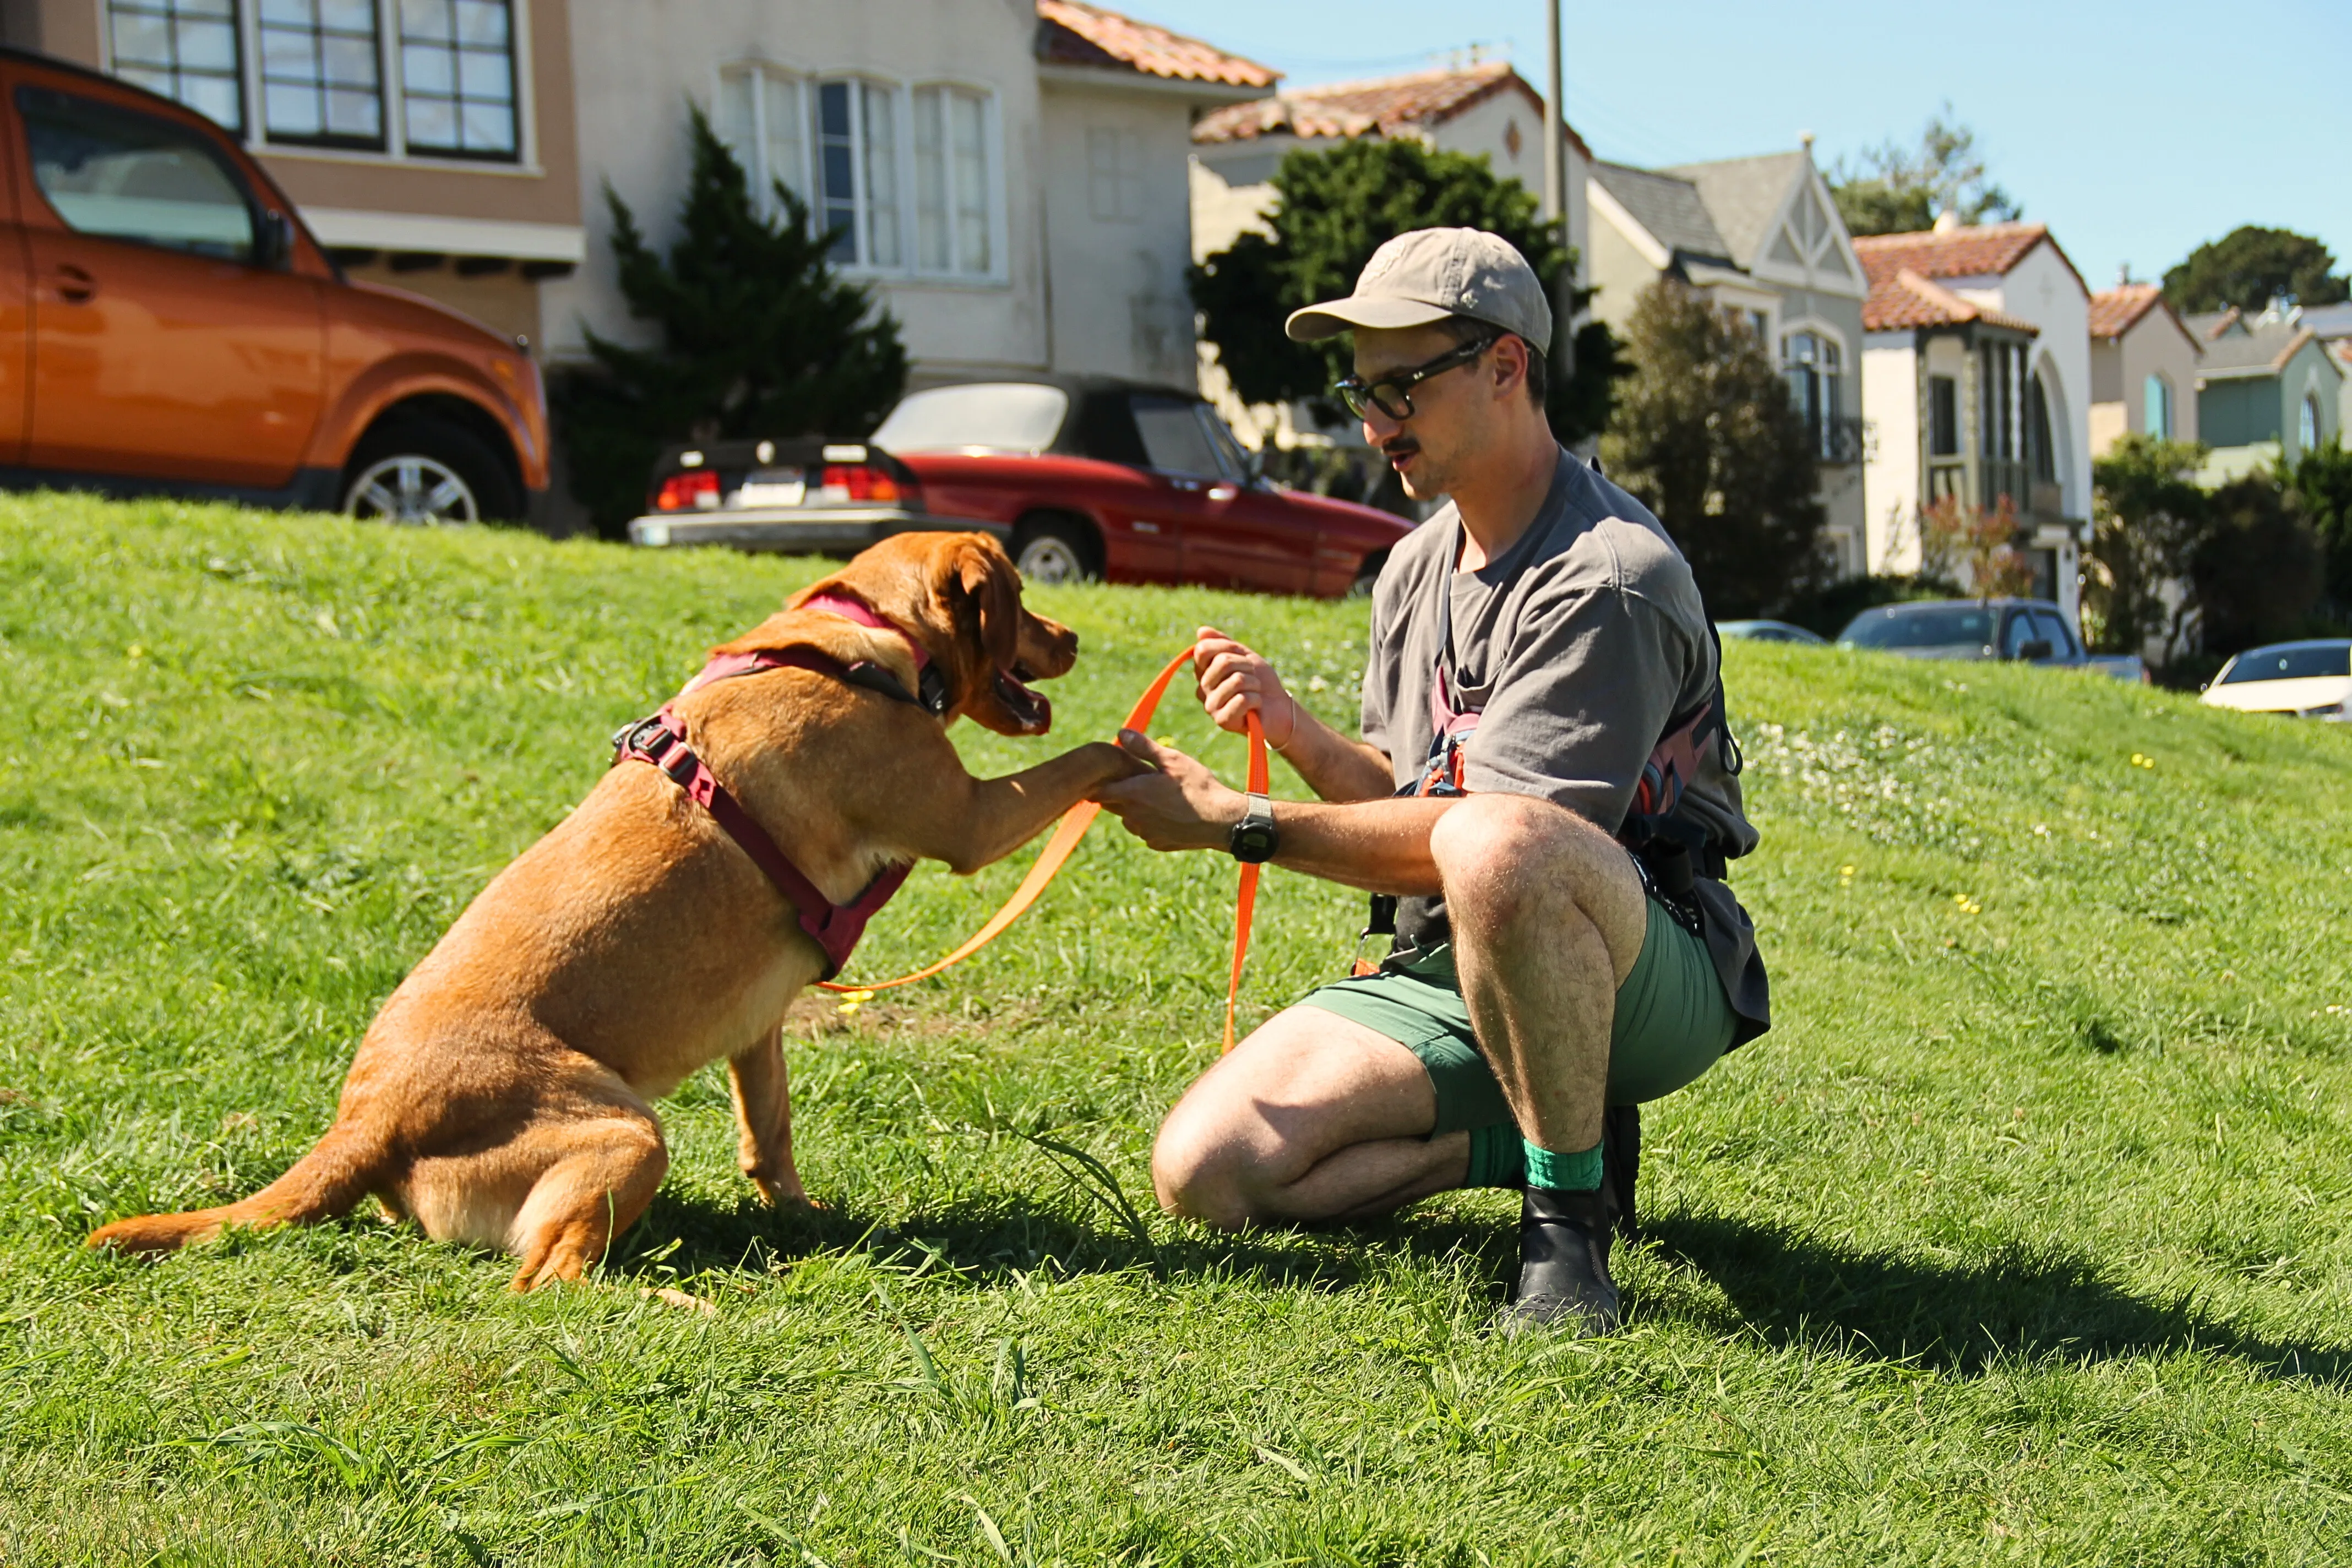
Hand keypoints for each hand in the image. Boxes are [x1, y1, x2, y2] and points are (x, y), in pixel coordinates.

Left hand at [1089, 730, 1245, 852]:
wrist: (1221, 821)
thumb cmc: (1197, 787)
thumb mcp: (1172, 760)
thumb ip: (1143, 747)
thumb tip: (1121, 733)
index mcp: (1132, 794)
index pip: (1099, 792)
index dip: (1099, 783)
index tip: (1105, 775)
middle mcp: (1133, 817)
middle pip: (1112, 805)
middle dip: (1117, 793)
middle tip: (1134, 781)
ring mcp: (1144, 833)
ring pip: (1129, 819)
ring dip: (1134, 809)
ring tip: (1154, 797)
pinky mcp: (1156, 844)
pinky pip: (1145, 831)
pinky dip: (1150, 822)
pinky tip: (1167, 813)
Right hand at [1193, 625, 1297, 747]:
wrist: (1279, 707)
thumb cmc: (1260, 681)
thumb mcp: (1243, 656)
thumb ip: (1222, 643)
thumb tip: (1200, 631)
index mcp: (1203, 673)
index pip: (1203, 650)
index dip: (1228, 647)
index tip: (1242, 655)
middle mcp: (1202, 690)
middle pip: (1223, 661)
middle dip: (1247, 666)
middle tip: (1253, 677)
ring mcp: (1211, 706)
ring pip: (1236, 680)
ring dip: (1255, 683)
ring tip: (1255, 692)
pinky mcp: (1222, 720)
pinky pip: (1242, 699)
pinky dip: (1257, 699)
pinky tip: (1256, 706)